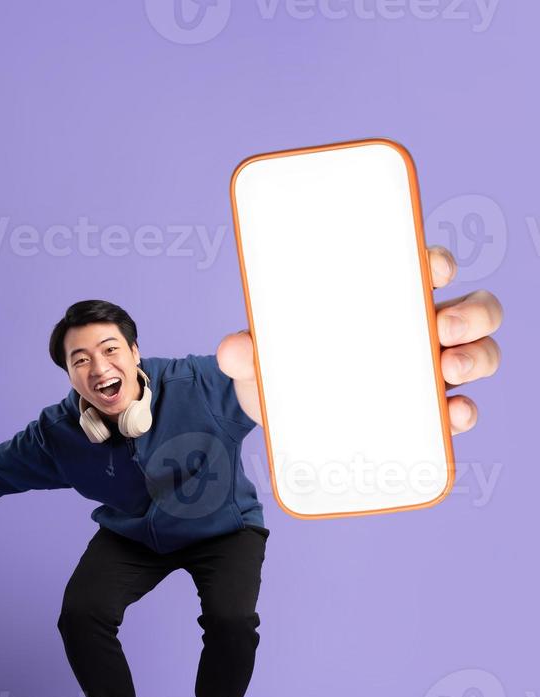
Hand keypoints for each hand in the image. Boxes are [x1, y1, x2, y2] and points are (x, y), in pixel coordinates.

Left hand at [218, 245, 503, 434]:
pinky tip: (452, 417)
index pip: (425, 267)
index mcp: (384, 299)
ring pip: (478, 352)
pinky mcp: (424, 413)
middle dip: (471, 314)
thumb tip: (233, 349)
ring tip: (448, 370)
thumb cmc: (280, 369)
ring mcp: (425, 372)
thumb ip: (244, 352)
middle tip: (442, 329)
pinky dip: (463, 412)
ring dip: (476, 357)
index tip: (432, 266)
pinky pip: (460, 409)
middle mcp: (416, 330)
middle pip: (472, 308)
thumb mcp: (260, 358)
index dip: (438, 261)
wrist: (277, 419)